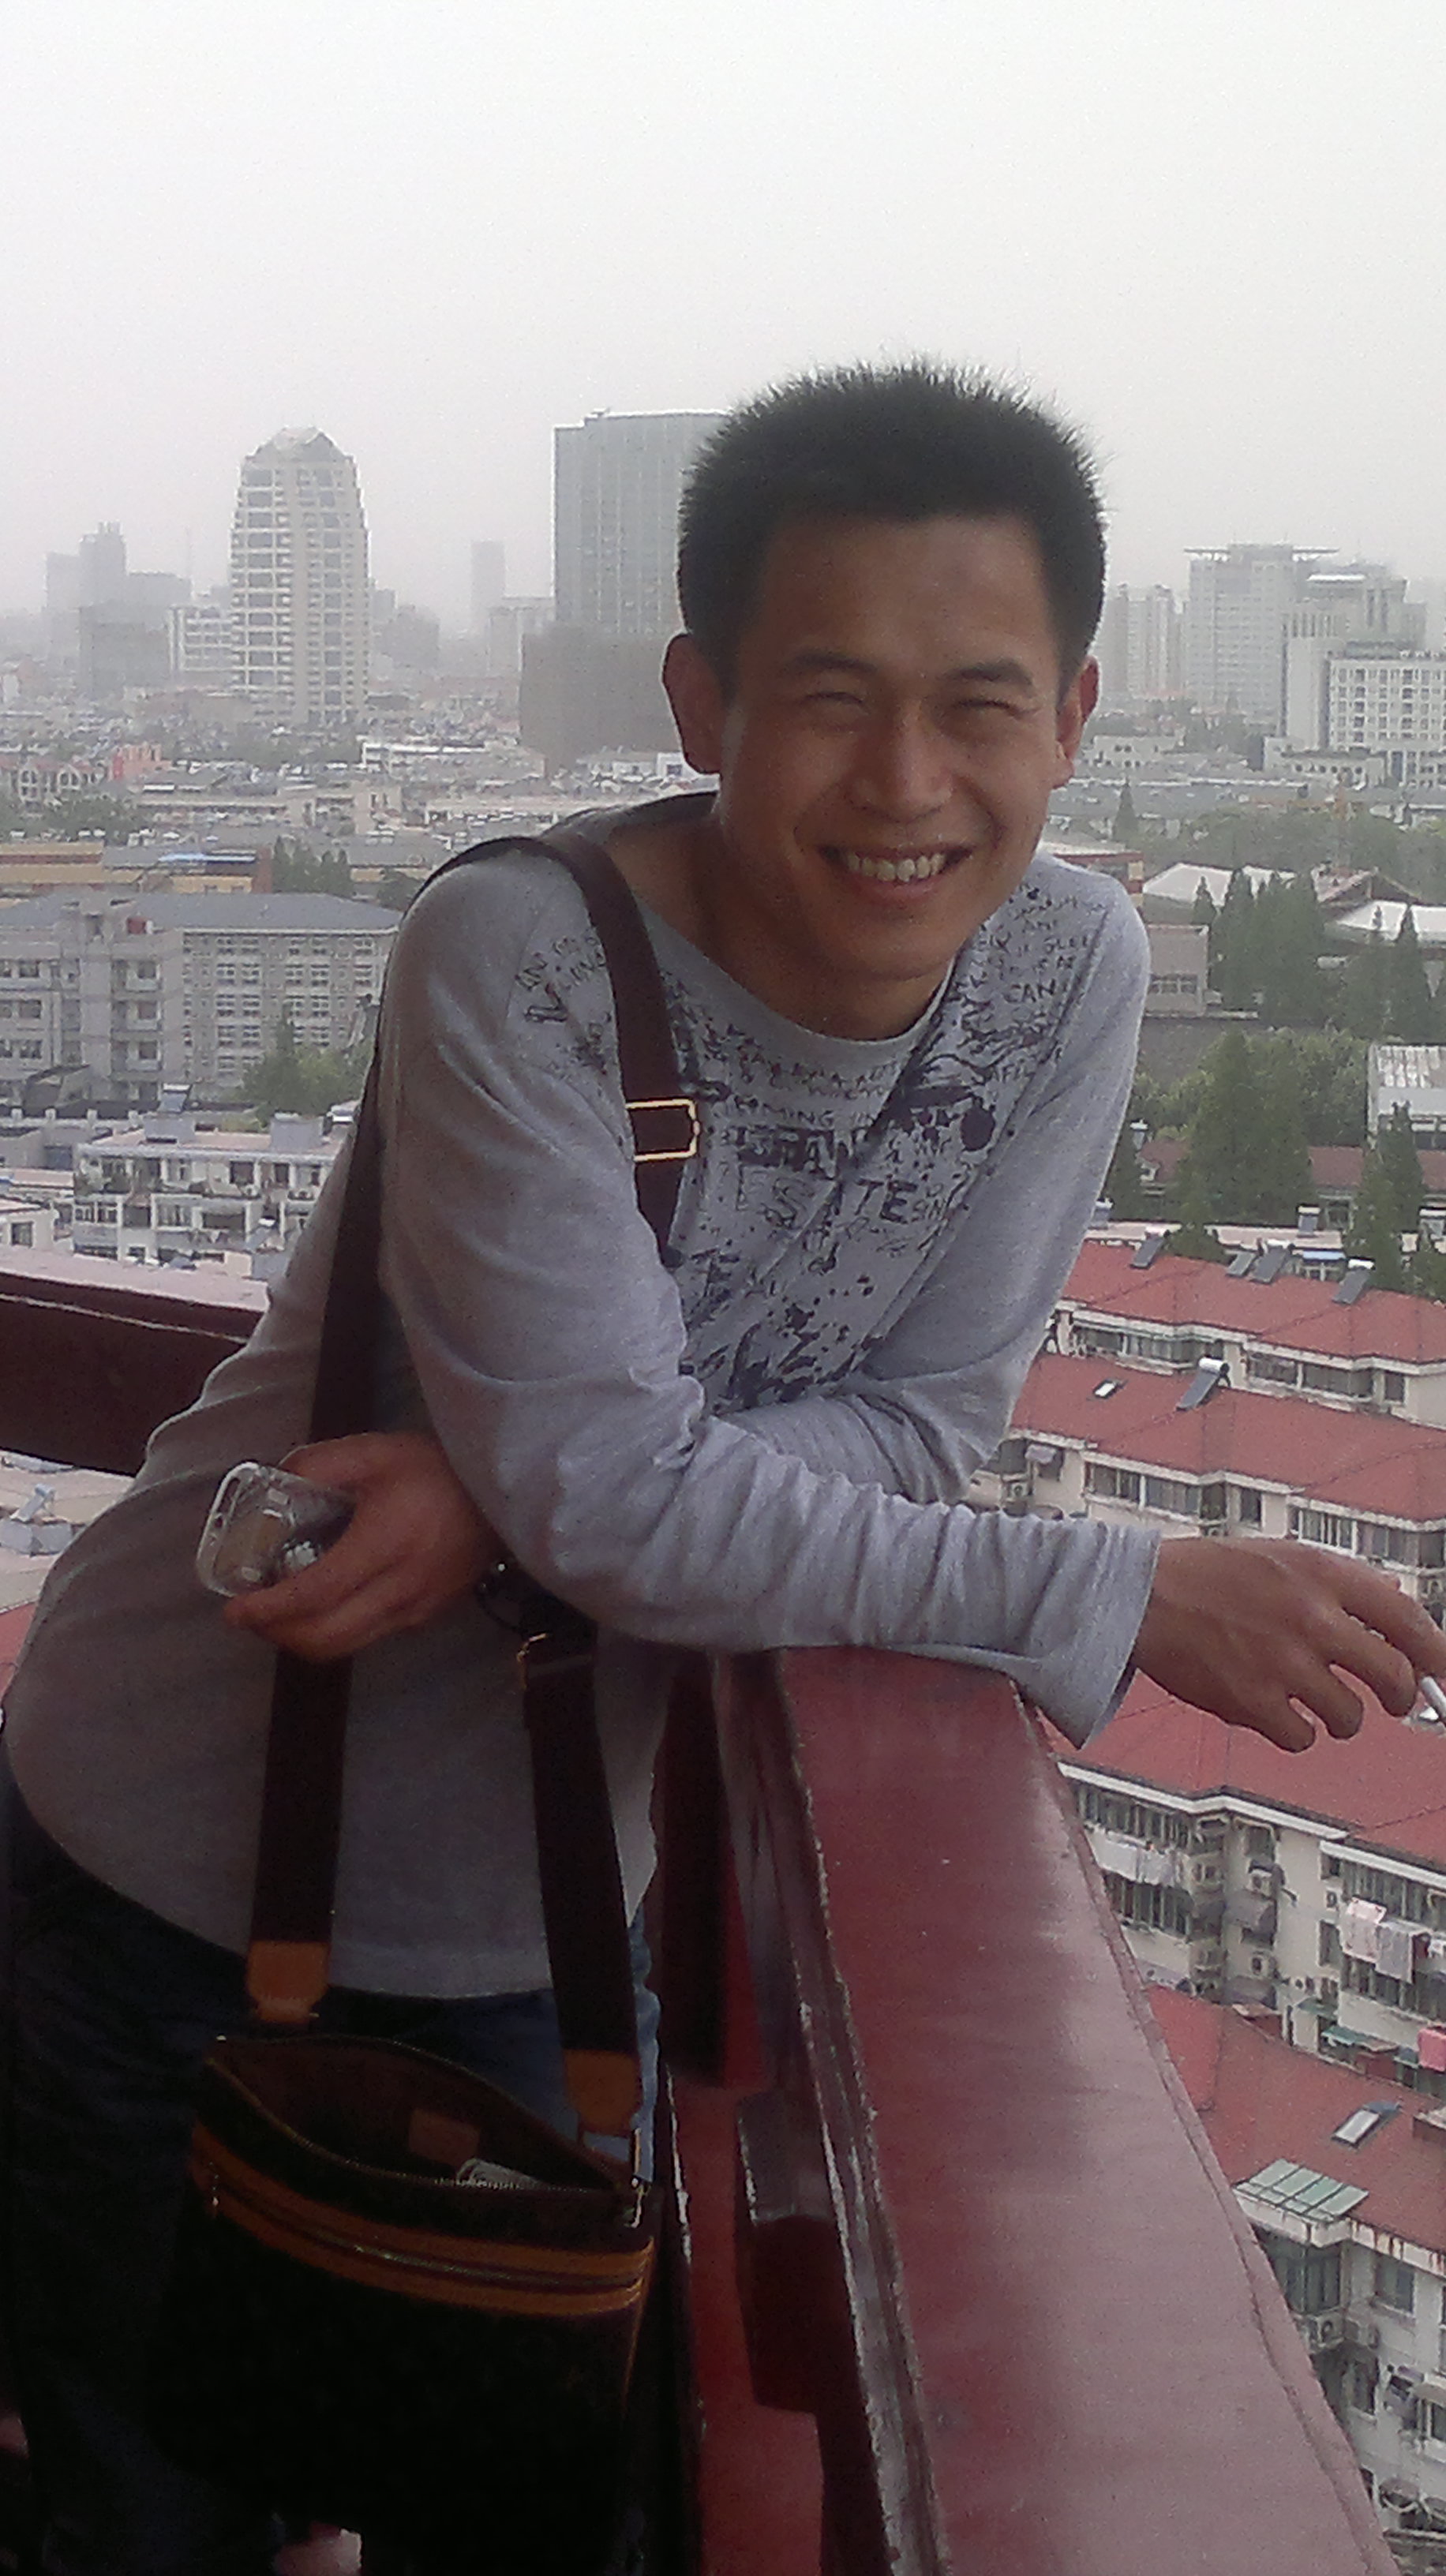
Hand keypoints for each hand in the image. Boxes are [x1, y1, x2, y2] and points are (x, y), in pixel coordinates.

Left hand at [221, 1432, 496, 1662]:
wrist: (502, 1494)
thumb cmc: (437, 1469)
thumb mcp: (375, 1451)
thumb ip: (320, 1463)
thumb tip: (274, 1479)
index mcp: (386, 1543)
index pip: (318, 1593)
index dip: (271, 1609)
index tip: (235, 1609)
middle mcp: (402, 1587)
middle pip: (327, 1637)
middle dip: (277, 1634)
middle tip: (250, 1616)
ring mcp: (417, 1608)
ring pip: (346, 1646)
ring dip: (302, 1640)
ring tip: (278, 1615)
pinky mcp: (426, 1616)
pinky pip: (369, 1636)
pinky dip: (334, 1631)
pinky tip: (323, 1605)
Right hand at [1133, 1536, 1445, 1753]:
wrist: (1142, 1595)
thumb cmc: (1209, 1573)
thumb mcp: (1282, 1556)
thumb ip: (1338, 1582)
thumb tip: (1396, 1606)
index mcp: (1322, 1575)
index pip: (1407, 1618)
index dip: (1436, 1653)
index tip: (1442, 1671)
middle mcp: (1311, 1618)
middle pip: (1391, 1676)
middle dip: (1399, 1696)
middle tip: (1390, 1700)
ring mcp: (1283, 1663)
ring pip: (1350, 1716)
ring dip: (1342, 1717)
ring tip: (1315, 1702)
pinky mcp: (1253, 1702)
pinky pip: (1302, 1738)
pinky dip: (1296, 1731)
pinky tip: (1276, 1711)